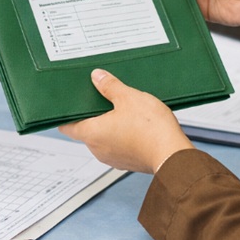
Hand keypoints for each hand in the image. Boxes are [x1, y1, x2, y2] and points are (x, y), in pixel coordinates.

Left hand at [58, 69, 193, 173]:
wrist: (173, 155)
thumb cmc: (150, 130)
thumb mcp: (128, 97)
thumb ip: (109, 86)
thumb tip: (97, 77)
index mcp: (92, 133)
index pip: (67, 126)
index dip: (67, 115)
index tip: (69, 106)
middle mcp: (98, 149)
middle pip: (87, 130)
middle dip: (93, 115)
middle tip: (102, 99)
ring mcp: (113, 158)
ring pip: (104, 138)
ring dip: (110, 126)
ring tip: (123, 110)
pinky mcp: (127, 162)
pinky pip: (118, 146)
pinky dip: (122, 136)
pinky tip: (135, 124)